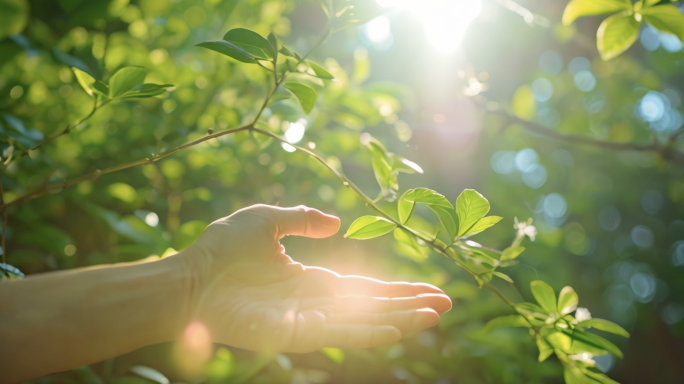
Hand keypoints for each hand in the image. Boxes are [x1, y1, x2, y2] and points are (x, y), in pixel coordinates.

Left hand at [178, 204, 451, 352]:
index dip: (398, 289)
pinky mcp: (294, 332)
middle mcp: (316, 302)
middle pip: (374, 308)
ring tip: (434, 317)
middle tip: (448, 305)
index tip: (430, 288)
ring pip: (364, 324)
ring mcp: (307, 319)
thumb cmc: (222, 248)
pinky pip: (338, 335)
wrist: (190, 274)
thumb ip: (304, 220)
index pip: (366, 288)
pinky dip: (370, 334)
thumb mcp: (269, 220)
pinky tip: (398, 330)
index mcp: (313, 279)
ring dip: (401, 320)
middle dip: (410, 306)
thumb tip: (337, 225)